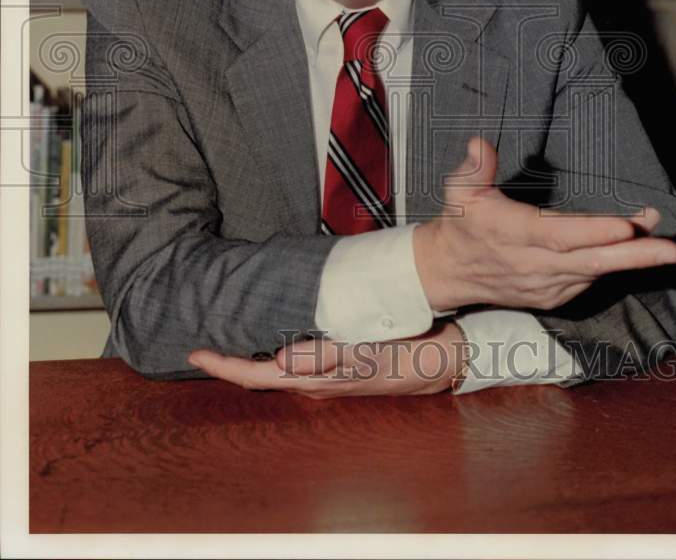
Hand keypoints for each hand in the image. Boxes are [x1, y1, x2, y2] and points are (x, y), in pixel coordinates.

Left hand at [187, 321, 466, 397]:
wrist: (444, 357)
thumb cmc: (408, 355)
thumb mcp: (369, 355)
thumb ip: (326, 357)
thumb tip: (280, 360)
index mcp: (317, 379)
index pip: (257, 376)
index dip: (224, 366)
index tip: (194, 354)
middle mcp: (316, 380)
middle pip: (260, 374)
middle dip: (230, 361)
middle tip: (202, 341)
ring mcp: (327, 373)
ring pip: (276, 367)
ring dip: (250, 354)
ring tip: (227, 334)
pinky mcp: (339, 360)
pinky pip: (296, 356)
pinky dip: (275, 347)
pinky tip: (271, 332)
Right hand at [413, 136, 675, 312]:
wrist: (449, 272)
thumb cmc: (461, 224)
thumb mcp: (458, 191)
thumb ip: (473, 168)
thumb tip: (480, 144)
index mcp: (511, 233)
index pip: (557, 235)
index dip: (593, 232)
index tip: (625, 225)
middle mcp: (532, 264)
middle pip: (589, 262)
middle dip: (633, 255)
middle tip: (671, 250)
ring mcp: (545, 285)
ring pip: (595, 273)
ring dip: (630, 258)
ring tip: (663, 241)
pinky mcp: (553, 296)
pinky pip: (589, 281)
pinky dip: (612, 266)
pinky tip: (633, 249)